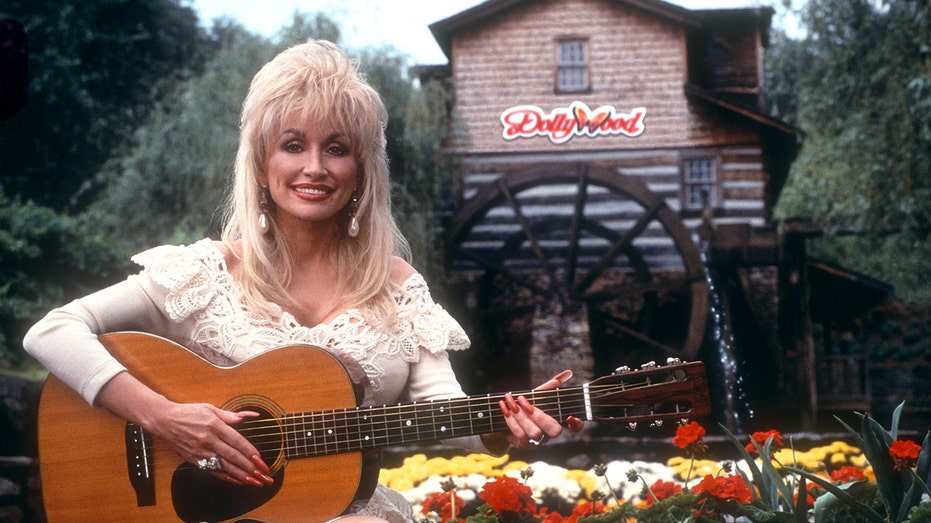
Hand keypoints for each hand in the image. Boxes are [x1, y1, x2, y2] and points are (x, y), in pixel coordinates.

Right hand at [97, 372, 273, 486]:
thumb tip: (252, 414)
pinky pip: (212, 470)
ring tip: (255, 482)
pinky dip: (226, 477)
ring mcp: (200, 451)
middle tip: (264, 476)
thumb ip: (232, 415)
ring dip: (241, 476)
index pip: (237, 441)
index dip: (251, 452)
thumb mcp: (211, 408)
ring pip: (224, 467)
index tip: (261, 460)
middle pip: (234, 457)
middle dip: (251, 468)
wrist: (164, 420)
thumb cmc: (188, 412)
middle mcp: (208, 440)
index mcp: (214, 426)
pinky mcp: (194, 459)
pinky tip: (237, 481)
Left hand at [496, 370, 574, 448]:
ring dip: (521, 415)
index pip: (575, 427)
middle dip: (540, 415)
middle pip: (554, 430)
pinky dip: (511, 419)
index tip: (570, 417)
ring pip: (535, 432)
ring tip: (510, 400)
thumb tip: (568, 373)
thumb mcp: (537, 395)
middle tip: (523, 401)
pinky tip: (504, 407)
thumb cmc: (525, 406)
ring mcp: (538, 441)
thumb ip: (550, 386)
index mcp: (557, 420)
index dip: (576, 424)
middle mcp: (550, 433)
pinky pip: (520, 434)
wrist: (503, 419)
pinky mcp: (524, 445)